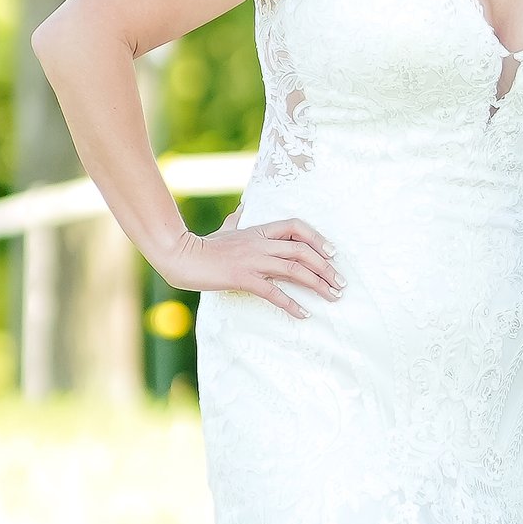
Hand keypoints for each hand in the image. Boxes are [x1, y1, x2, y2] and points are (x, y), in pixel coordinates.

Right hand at [172, 213, 342, 320]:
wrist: (182, 256)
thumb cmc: (204, 246)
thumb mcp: (224, 229)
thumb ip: (236, 220)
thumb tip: (241, 209)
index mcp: (259, 230)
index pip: (296, 227)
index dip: (317, 238)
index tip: (332, 253)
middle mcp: (260, 243)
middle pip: (303, 250)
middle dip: (326, 267)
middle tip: (341, 283)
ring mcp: (253, 260)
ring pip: (294, 269)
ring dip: (318, 284)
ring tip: (333, 296)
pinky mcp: (243, 278)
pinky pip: (273, 292)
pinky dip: (291, 304)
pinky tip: (304, 314)